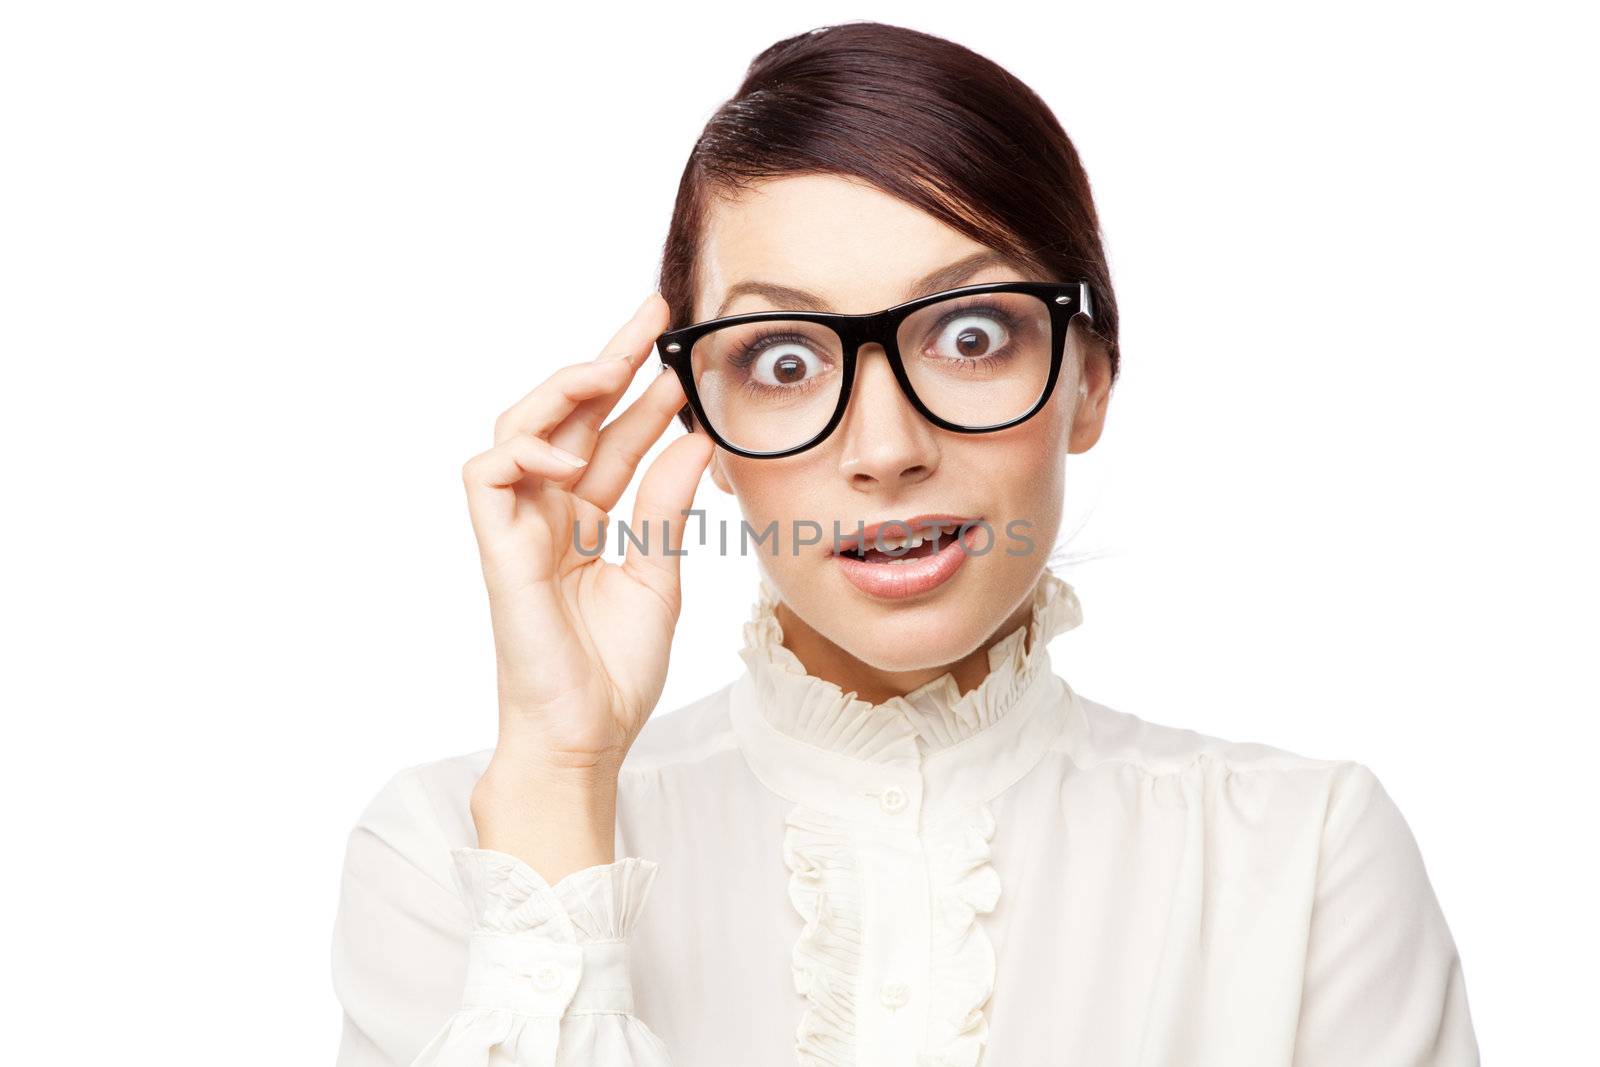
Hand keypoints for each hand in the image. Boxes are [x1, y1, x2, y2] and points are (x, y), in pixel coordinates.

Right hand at [460, 292, 713, 875]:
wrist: (586, 735)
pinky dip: (525, 453)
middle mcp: (549, 514)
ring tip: (610, 369)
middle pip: (567, 417)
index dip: (641, 392)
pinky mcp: (496, 549)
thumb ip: (667, 507)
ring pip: (518, 429)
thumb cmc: (615, 669)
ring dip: (562, 391)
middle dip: (607, 361)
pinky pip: (486, 475)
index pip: (611, 437)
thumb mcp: (659, 576)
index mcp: (587, 521)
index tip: (681, 351)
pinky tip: (573, 459)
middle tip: (652, 316)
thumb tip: (697, 441)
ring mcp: (518, 528)